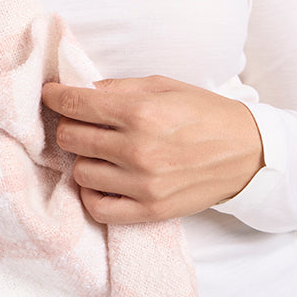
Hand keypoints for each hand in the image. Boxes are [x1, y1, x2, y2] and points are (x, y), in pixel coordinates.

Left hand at [41, 76, 263, 224]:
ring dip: (83, 158)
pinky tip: (103, 178)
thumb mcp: (163, 85)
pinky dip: (92, 193)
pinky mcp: (150, 210)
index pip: (75, 104)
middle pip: (71, 137)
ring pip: (80, 172)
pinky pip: (98, 207)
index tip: (50, 94)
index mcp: (140, 111)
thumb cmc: (204, 113)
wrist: (247, 153)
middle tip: (81, 121)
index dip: (55, 96)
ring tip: (99, 150)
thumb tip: (82, 90)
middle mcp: (137, 148)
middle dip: (69, 125)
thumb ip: (119, 87)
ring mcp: (143, 183)